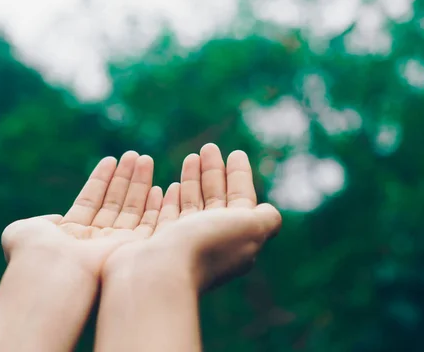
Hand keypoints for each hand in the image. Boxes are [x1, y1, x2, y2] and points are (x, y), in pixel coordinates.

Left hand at [0, 151, 163, 278]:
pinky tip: (158, 187)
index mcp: (71, 235)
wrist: (53, 273)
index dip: (100, 180)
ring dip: (139, 184)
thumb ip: (41, 221)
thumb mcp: (24, 230)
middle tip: (135, 155)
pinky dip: (154, 207)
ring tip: (145, 159)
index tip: (111, 160)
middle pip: (113, 202)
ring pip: (131, 210)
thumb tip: (56, 220)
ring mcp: (114, 246)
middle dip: (124, 178)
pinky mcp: (132, 251)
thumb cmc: (36, 252)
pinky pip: (148, 226)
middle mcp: (94, 240)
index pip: (90, 202)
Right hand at [103, 144, 281, 290]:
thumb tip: (269, 212)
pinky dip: (171, 199)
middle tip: (209, 147)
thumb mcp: (250, 228)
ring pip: (190, 206)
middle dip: (214, 173)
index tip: (236, 153)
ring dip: (192, 180)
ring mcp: (180, 244)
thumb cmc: (205, 245)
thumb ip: (266, 218)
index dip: (240, 177)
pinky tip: (169, 185)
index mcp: (234, 239)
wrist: (157, 275)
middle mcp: (209, 243)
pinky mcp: (154, 244)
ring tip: (191, 157)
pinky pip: (165, 216)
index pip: (241, 202)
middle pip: (215, 200)